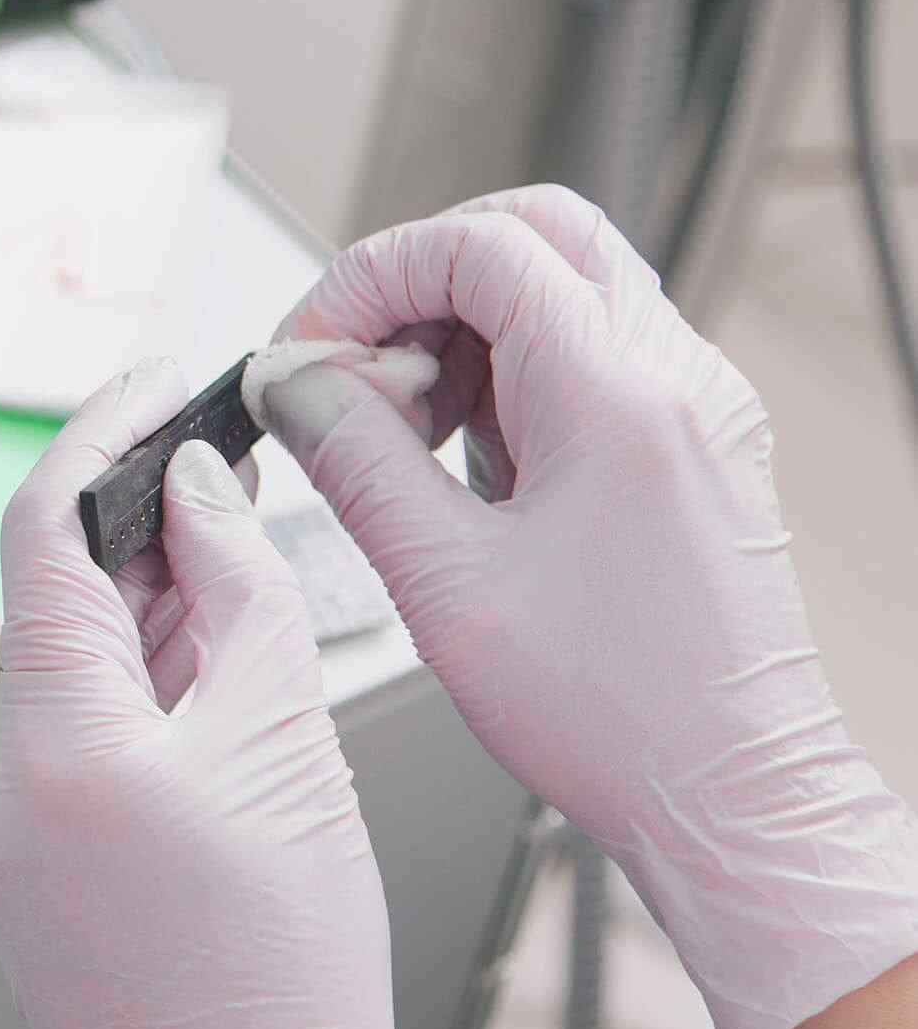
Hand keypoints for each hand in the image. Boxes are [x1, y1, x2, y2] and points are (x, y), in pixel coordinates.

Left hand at [0, 360, 411, 1028]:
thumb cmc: (282, 982)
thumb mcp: (289, 748)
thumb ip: (242, 589)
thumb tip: (202, 489)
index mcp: (51, 744)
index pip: (47, 528)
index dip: (106, 434)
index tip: (157, 383)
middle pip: (50, 594)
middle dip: (140, 526)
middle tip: (226, 469)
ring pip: (57, 658)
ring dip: (138, 602)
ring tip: (233, 564)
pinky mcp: (1, 853)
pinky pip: (58, 725)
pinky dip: (126, 679)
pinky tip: (198, 656)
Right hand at [269, 183, 917, 1028]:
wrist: (735, 796)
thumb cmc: (619, 714)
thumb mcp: (443, 585)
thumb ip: (356, 460)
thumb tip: (294, 381)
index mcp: (617, 398)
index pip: (479, 247)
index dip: (371, 276)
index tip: (314, 346)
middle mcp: (675, 380)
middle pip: (536, 232)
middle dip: (422, 277)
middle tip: (356, 356)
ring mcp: (697, 406)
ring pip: (569, 284)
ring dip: (467, 326)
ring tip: (406, 428)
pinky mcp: (696, 443)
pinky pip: (597, 352)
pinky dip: (515, 372)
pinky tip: (467, 461)